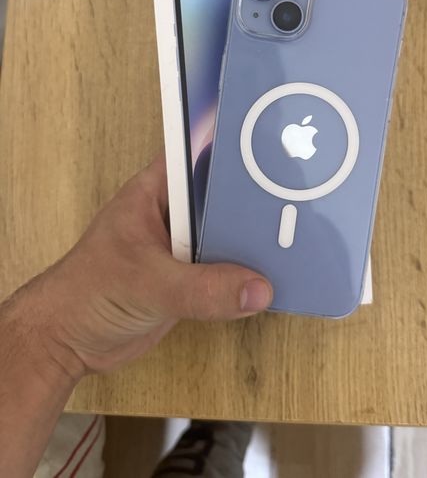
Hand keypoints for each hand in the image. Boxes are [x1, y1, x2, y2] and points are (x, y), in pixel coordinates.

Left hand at [11, 155, 271, 378]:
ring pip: (228, 232)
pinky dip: (247, 273)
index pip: (199, 154)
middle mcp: (173, 212)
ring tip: (296, 236)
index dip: (234, 146)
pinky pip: (227, 267)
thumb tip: (259, 290)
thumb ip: (204, 289)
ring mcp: (183, 244)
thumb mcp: (148, 283)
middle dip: (255, 197)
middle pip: (223, 194)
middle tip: (298, 195)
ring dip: (254, 239)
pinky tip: (276, 274)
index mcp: (156, 191)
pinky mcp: (191, 276)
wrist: (68, 342)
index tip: (275, 144)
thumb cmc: (88, 292)